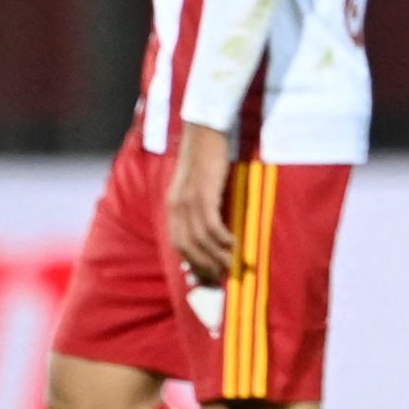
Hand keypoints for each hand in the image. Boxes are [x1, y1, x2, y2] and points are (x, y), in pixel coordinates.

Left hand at [166, 121, 236, 285]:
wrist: (205, 131)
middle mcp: (176, 207)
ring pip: (200, 240)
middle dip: (205, 266)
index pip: (179, 244)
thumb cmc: (207, 155)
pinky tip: (235, 245)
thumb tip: (215, 224)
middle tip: (223, 277)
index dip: (193, 263)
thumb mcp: (199, 183)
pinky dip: (223, 240)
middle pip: (187, 248)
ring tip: (234, 266)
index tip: (209, 276)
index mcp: (173, 207)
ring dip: (217, 256)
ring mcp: (188, 202)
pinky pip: (211, 226)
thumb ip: (201, 202)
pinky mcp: (202, 195)